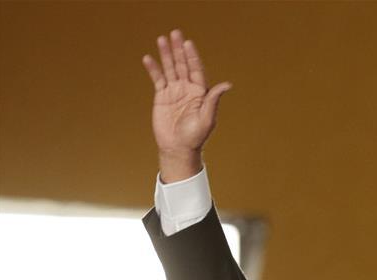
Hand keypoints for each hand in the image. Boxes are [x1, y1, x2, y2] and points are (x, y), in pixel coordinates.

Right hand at [142, 30, 230, 181]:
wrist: (178, 148)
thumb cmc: (195, 136)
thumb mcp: (207, 118)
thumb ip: (214, 99)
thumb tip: (227, 84)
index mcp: (200, 93)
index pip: (196, 69)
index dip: (192, 56)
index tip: (188, 43)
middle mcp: (187, 89)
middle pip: (183, 65)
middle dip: (179, 49)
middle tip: (175, 33)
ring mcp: (174, 91)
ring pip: (170, 69)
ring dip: (166, 54)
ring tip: (161, 39)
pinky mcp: (162, 97)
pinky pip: (157, 79)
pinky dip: (153, 69)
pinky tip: (149, 58)